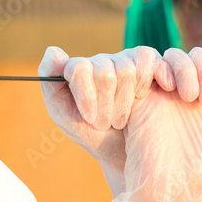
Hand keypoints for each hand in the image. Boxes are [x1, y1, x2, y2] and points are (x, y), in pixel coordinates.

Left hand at [38, 46, 175, 195]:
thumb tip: (56, 50)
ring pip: (127, 70)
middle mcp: (103, 61)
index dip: (87, 97)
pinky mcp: (151, 64)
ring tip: (123, 120)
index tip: (90, 119)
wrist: (121, 150)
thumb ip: (51, 81)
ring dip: (126, 102)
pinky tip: (148, 92)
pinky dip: (150, 74)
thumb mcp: (63, 112)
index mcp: (81, 69)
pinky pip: (148, 56)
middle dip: (106, 105)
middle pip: (104, 73)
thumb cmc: (90, 132)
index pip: (80, 69)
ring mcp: (127, 60)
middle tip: (107, 124)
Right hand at [113, 47, 201, 201]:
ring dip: (189, 69)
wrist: (164, 191)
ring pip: (175, 55)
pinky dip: (163, 68)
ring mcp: (162, 93)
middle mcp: (182, 94)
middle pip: (199, 56)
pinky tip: (170, 89)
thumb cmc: (194, 173)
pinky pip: (149, 62)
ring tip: (190, 97)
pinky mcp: (140, 95)